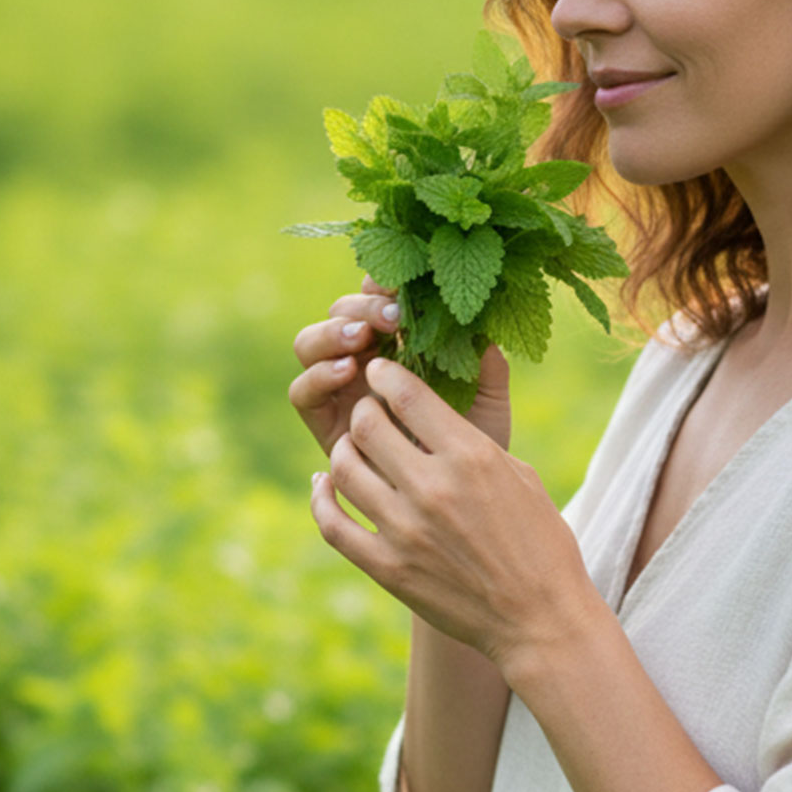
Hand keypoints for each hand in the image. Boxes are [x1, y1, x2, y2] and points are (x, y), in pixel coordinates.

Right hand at [289, 278, 512, 456]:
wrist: (460, 506)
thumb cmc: (474, 447)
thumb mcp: (488, 402)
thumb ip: (487, 366)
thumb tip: (485, 329)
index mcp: (399, 342)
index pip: (377, 298)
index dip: (381, 286)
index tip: (403, 289)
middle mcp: (363, 359)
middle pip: (338, 313)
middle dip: (359, 307)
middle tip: (391, 319)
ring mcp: (339, 389)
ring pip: (309, 344)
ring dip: (331, 333)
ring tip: (360, 339)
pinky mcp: (324, 422)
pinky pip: (303, 392)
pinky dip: (317, 376)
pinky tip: (347, 373)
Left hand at [312, 357, 596, 670]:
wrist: (539, 618)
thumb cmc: (540, 542)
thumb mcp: (520, 474)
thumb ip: (473, 438)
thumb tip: (439, 406)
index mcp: (471, 456)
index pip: (406, 394)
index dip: (385, 375)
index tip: (380, 371)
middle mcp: (432, 488)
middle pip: (367, 425)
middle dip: (364, 410)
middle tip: (369, 412)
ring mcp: (404, 530)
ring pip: (343, 469)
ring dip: (343, 450)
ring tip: (353, 449)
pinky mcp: (387, 568)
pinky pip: (333, 523)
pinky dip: (321, 498)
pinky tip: (324, 486)